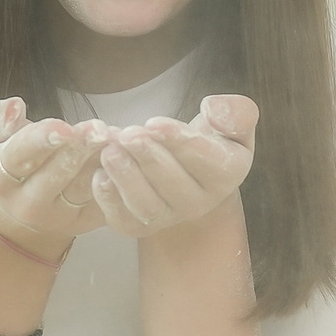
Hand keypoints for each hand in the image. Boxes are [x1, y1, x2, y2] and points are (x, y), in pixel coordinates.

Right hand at [0, 99, 110, 258]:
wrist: (19, 212)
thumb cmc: (9, 163)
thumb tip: (14, 105)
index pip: (19, 156)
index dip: (42, 140)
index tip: (64, 126)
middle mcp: (26, 204)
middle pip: (56, 174)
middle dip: (79, 149)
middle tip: (99, 128)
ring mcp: (57, 217)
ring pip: (82, 187)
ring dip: (100, 160)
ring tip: (115, 137)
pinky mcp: (84, 222)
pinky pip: (103, 200)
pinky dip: (115, 178)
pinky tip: (127, 156)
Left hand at [89, 95, 258, 238]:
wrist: (190, 172)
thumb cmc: (208, 140)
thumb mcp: (232, 121)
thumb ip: (236, 113)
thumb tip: (215, 109)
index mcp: (228, 174)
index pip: (208, 160)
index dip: (179, 141)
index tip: (153, 122)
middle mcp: (202, 203)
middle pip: (174, 185)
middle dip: (148, 158)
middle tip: (127, 135)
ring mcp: (170, 218)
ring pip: (147, 206)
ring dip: (126, 178)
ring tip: (109, 151)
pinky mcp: (141, 226)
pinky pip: (124, 220)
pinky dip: (108, 200)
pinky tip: (99, 174)